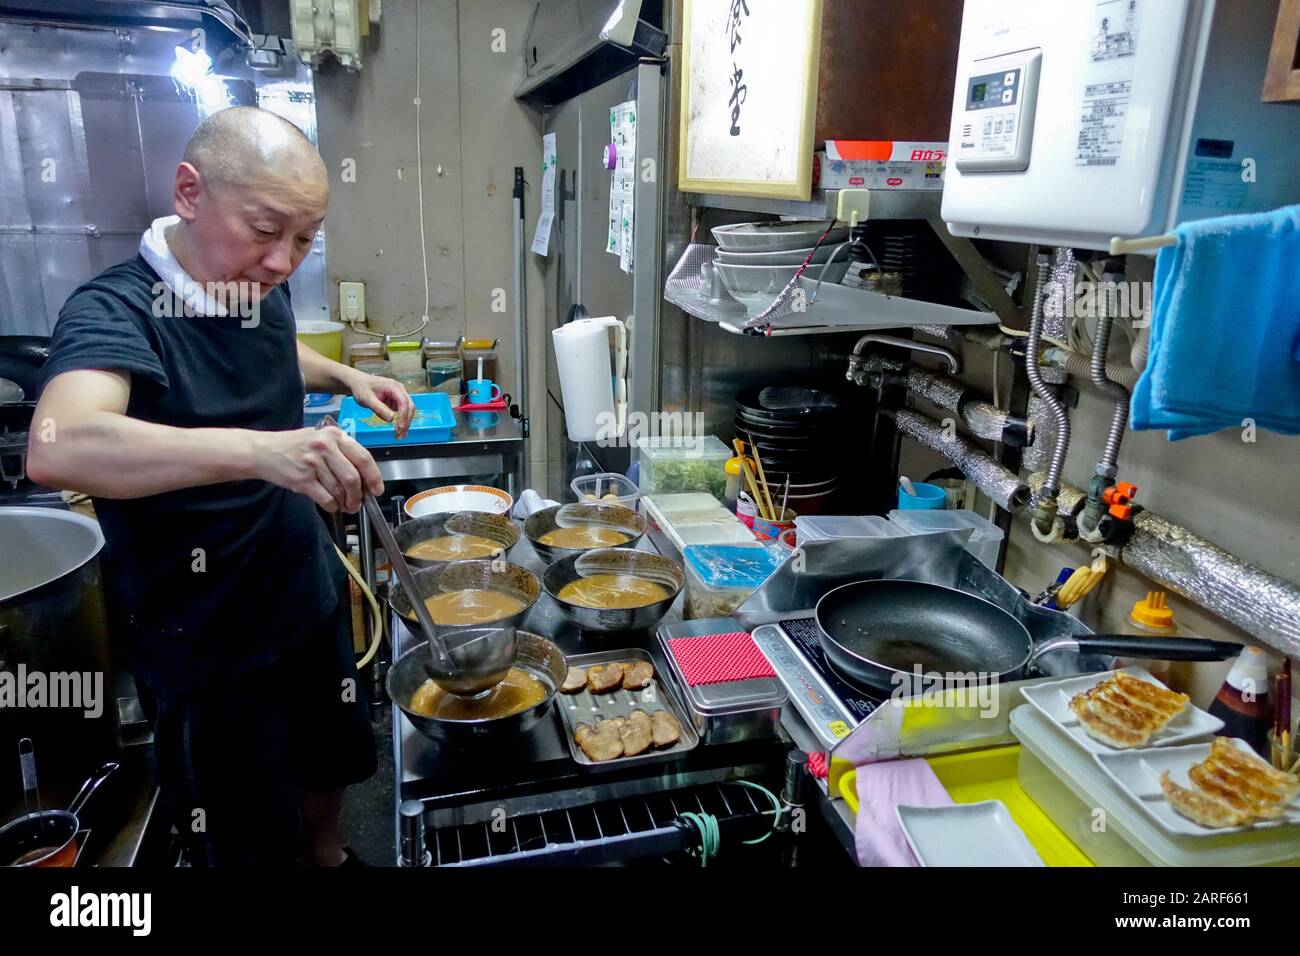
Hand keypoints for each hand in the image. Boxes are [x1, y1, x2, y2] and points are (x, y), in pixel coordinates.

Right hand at [253, 426, 382, 512]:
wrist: (263, 451)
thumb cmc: (293, 446)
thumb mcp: (320, 438)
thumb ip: (342, 452)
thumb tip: (365, 476)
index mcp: (334, 435)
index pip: (363, 457)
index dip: (374, 477)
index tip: (377, 490)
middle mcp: (325, 447)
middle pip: (353, 477)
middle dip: (359, 495)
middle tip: (358, 503)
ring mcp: (313, 463)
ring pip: (340, 490)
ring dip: (345, 502)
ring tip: (344, 504)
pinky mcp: (302, 479)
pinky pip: (326, 498)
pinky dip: (332, 506)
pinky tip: (331, 504)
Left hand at [349, 371, 414, 439]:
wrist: (359, 383)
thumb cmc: (362, 388)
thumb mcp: (367, 398)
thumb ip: (378, 408)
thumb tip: (391, 419)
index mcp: (393, 386)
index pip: (404, 402)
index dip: (403, 416)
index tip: (399, 427)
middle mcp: (399, 390)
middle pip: (409, 407)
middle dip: (406, 422)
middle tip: (399, 435)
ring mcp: (399, 395)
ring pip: (408, 410)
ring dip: (405, 423)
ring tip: (399, 435)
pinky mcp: (396, 401)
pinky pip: (403, 412)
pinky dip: (402, 421)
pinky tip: (398, 430)